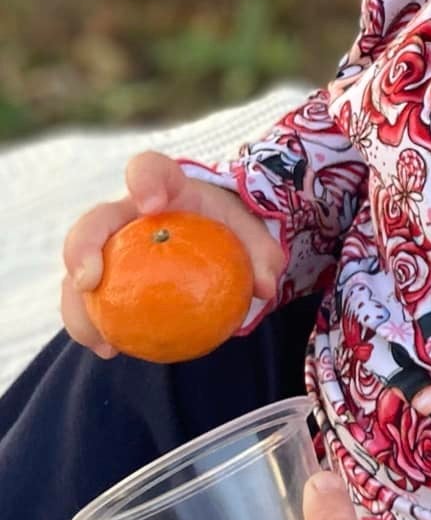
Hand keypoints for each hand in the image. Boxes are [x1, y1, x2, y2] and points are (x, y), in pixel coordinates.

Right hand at [61, 150, 286, 359]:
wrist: (213, 245)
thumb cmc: (230, 233)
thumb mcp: (253, 237)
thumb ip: (263, 255)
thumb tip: (265, 287)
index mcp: (166, 188)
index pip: (150, 169)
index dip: (144, 180)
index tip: (152, 204)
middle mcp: (127, 214)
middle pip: (94, 220)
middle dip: (83, 246)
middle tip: (90, 281)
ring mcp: (109, 247)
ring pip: (79, 269)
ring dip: (76, 303)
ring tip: (99, 337)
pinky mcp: (103, 279)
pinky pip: (86, 302)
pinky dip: (91, 326)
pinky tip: (109, 350)